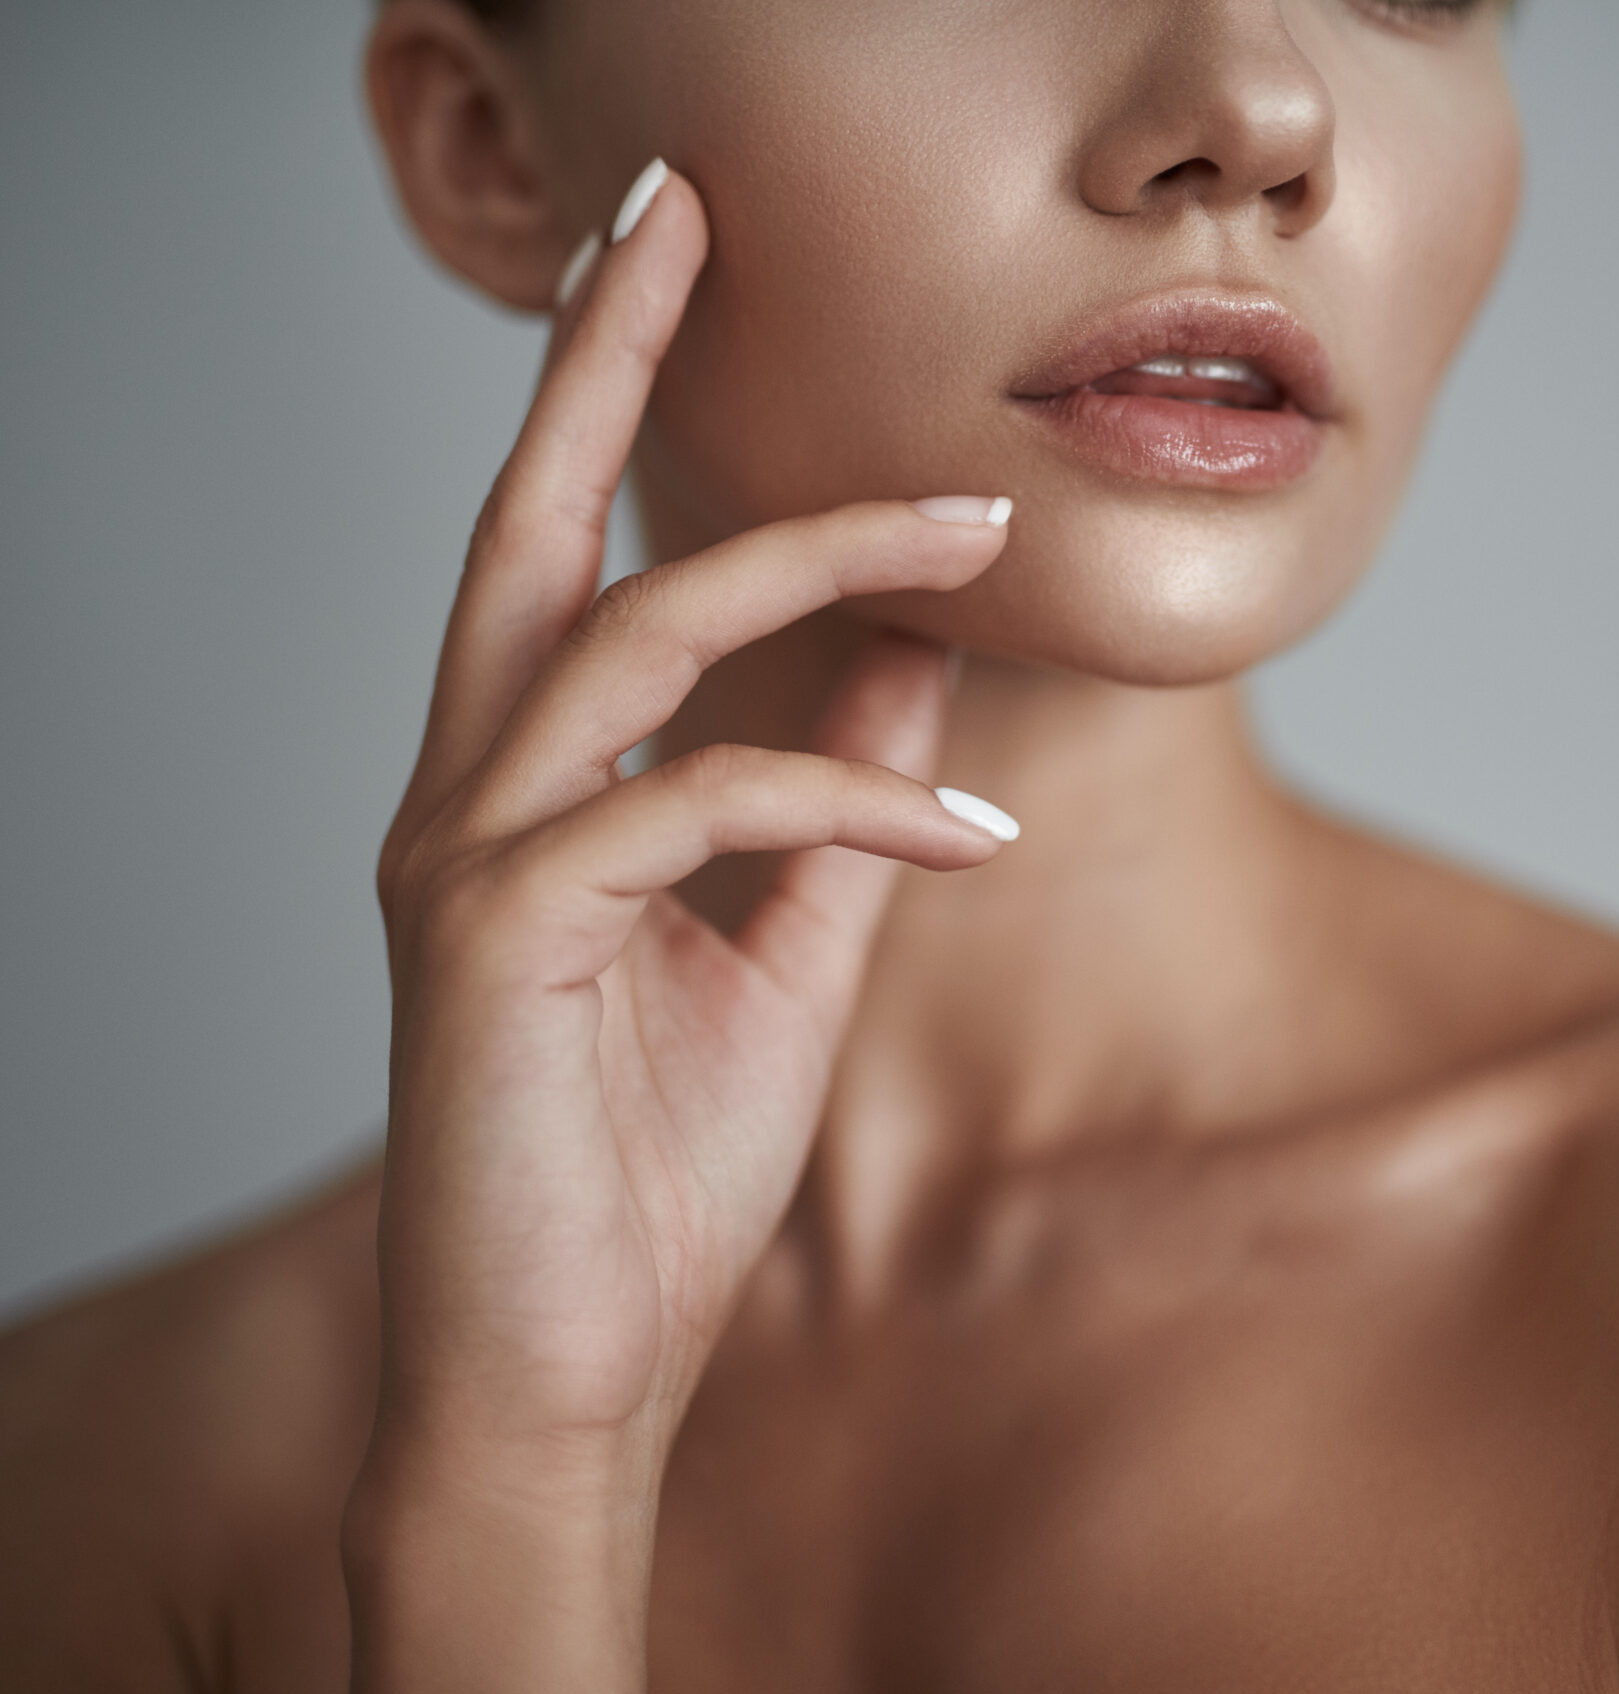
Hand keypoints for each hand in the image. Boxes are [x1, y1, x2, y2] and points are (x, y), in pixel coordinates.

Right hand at [345, 163, 1012, 1693]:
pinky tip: (970, 838)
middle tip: (683, 207)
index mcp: (523, 793)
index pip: (557, 558)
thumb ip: (839, 810)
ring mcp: (460, 860)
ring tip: (976, 530)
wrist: (564, 1378)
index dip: (599, 400)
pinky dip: (846, 798)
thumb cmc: (646, 1174)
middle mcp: (463, 797)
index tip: (670, 262)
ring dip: (817, 562)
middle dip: (601, 357)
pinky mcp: (491, 938)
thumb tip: (915, 668)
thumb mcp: (783, 958)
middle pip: (529, 525)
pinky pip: (694, 804)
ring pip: (634, 637)